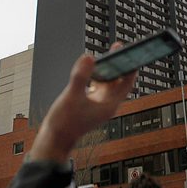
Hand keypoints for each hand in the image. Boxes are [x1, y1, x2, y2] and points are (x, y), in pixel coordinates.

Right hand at [29, 45, 136, 162]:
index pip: (126, 83)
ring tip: (106, 53)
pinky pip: (98, 86)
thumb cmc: (64, 124)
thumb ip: (81, 76)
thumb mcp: (72, 96)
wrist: (54, 140)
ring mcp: (98, 104)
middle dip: (119, 64)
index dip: (130, 67)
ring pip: (107, 83)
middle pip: (118, 80)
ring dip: (107, 69)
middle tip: (118, 47)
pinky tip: (91, 68)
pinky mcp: (89, 104)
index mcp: (109, 104)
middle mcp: (107, 104)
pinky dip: (97, 76)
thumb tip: (89, 57)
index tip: (132, 52)